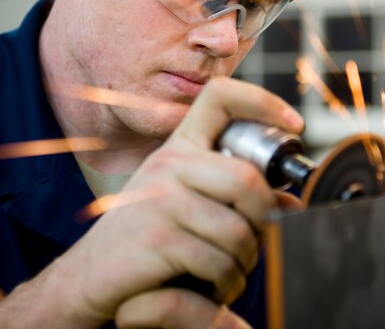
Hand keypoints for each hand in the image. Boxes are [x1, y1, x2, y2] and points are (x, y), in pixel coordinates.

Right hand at [63, 76, 303, 326]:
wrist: (90, 277)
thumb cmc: (145, 241)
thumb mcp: (186, 206)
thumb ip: (232, 196)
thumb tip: (290, 201)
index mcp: (177, 149)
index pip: (219, 97)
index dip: (262, 101)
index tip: (294, 125)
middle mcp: (168, 163)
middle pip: (247, 178)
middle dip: (266, 221)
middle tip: (258, 245)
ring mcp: (160, 197)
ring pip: (239, 230)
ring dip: (246, 263)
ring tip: (231, 274)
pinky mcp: (157, 236)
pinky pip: (218, 262)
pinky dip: (226, 284)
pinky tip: (214, 288)